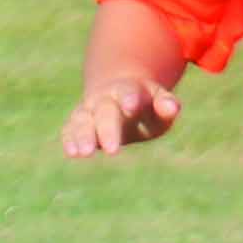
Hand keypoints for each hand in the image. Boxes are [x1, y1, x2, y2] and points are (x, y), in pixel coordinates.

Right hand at [60, 76, 180, 156]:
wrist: (116, 94)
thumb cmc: (145, 106)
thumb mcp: (159, 103)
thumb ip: (166, 105)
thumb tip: (172, 108)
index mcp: (128, 89)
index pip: (128, 91)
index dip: (129, 98)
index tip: (130, 107)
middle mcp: (104, 98)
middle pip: (104, 111)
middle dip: (107, 129)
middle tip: (113, 150)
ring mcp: (88, 110)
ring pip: (82, 120)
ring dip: (83, 136)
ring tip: (85, 153)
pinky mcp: (77, 123)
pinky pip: (70, 129)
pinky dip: (70, 139)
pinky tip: (72, 152)